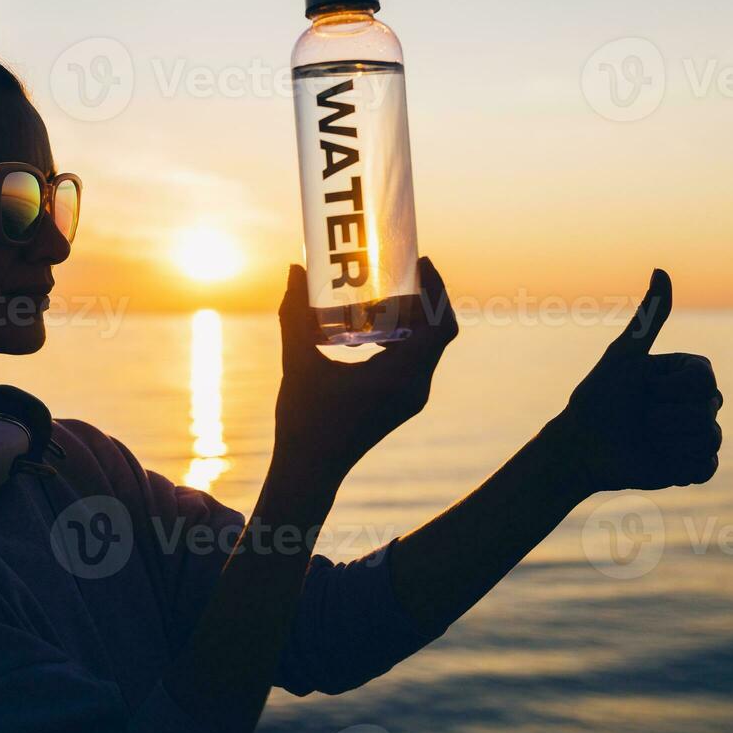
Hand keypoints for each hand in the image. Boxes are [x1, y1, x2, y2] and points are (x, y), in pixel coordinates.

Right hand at [273, 257, 459, 488]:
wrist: (310, 470)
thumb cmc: (303, 421)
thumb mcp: (296, 363)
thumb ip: (294, 315)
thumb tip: (295, 269)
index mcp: (399, 377)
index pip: (438, 326)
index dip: (436, 289)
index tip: (419, 261)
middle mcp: (415, 387)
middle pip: (439, 331)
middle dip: (427, 296)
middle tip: (404, 268)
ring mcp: (412, 396)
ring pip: (429, 346)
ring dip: (418, 315)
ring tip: (389, 289)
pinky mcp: (402, 401)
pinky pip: (417, 359)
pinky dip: (406, 335)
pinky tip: (376, 323)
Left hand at [555, 269, 722, 492]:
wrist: (581, 446)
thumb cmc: (598, 396)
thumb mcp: (623, 355)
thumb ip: (649, 317)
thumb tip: (661, 269)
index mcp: (688, 373)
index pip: (705, 379)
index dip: (671, 388)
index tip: (644, 389)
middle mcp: (699, 401)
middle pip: (709, 409)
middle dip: (665, 416)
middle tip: (639, 418)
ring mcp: (700, 434)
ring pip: (710, 439)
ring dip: (668, 442)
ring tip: (645, 439)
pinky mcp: (695, 465)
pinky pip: (707, 468)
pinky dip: (679, 466)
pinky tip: (658, 460)